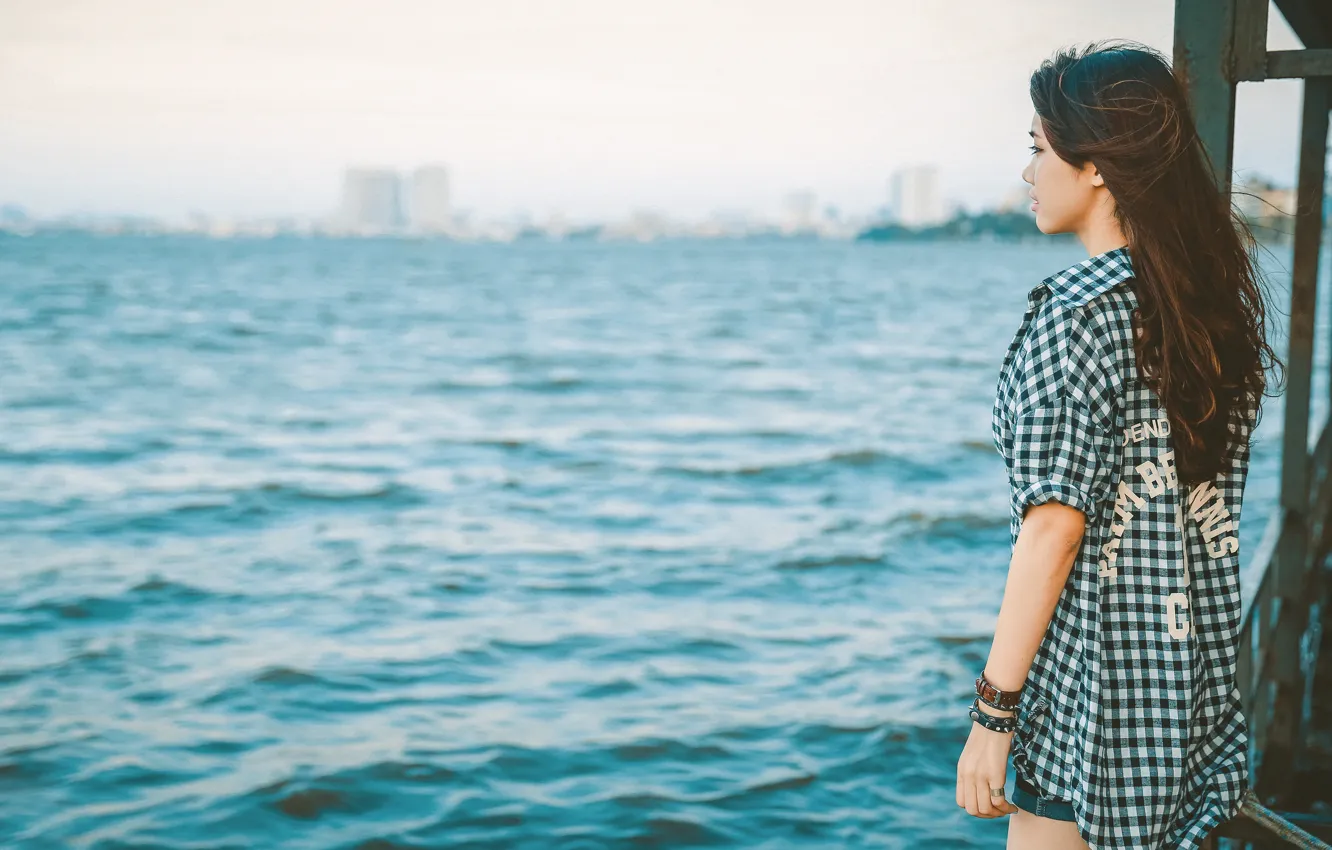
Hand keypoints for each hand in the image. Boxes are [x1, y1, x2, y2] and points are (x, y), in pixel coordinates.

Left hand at [956, 703, 1019, 817]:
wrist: (994, 719)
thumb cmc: (987, 736)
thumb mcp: (973, 755)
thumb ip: (973, 771)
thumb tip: (981, 787)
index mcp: (962, 771)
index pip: (961, 802)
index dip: (975, 809)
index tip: (988, 806)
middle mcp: (968, 775)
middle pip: (972, 810)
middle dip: (987, 816)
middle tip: (1000, 811)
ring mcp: (980, 775)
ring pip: (985, 809)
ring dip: (998, 813)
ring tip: (1007, 809)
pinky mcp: (995, 773)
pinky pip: (997, 801)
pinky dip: (1006, 808)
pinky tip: (1013, 805)